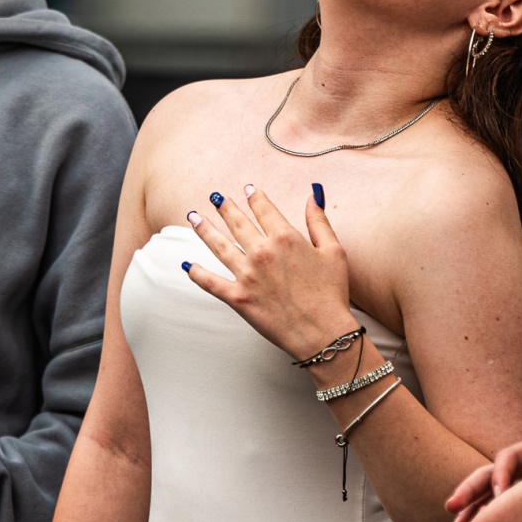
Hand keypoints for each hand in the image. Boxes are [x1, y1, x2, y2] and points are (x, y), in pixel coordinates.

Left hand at [182, 184, 357, 361]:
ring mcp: (247, 275)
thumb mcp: (333, 251)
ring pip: (218, 246)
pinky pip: (210, 283)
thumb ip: (318, 221)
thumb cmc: (331, 293)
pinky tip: (188, 265)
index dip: (254, 197)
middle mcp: (262, 252)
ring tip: (193, 217)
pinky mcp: (238, 298)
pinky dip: (197, 274)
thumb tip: (313, 195)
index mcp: (285, 238)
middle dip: (225, 207)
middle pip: (237, 222)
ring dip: (204, 230)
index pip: (264, 209)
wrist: (322, 332)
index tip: (248, 189)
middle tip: (215, 197)